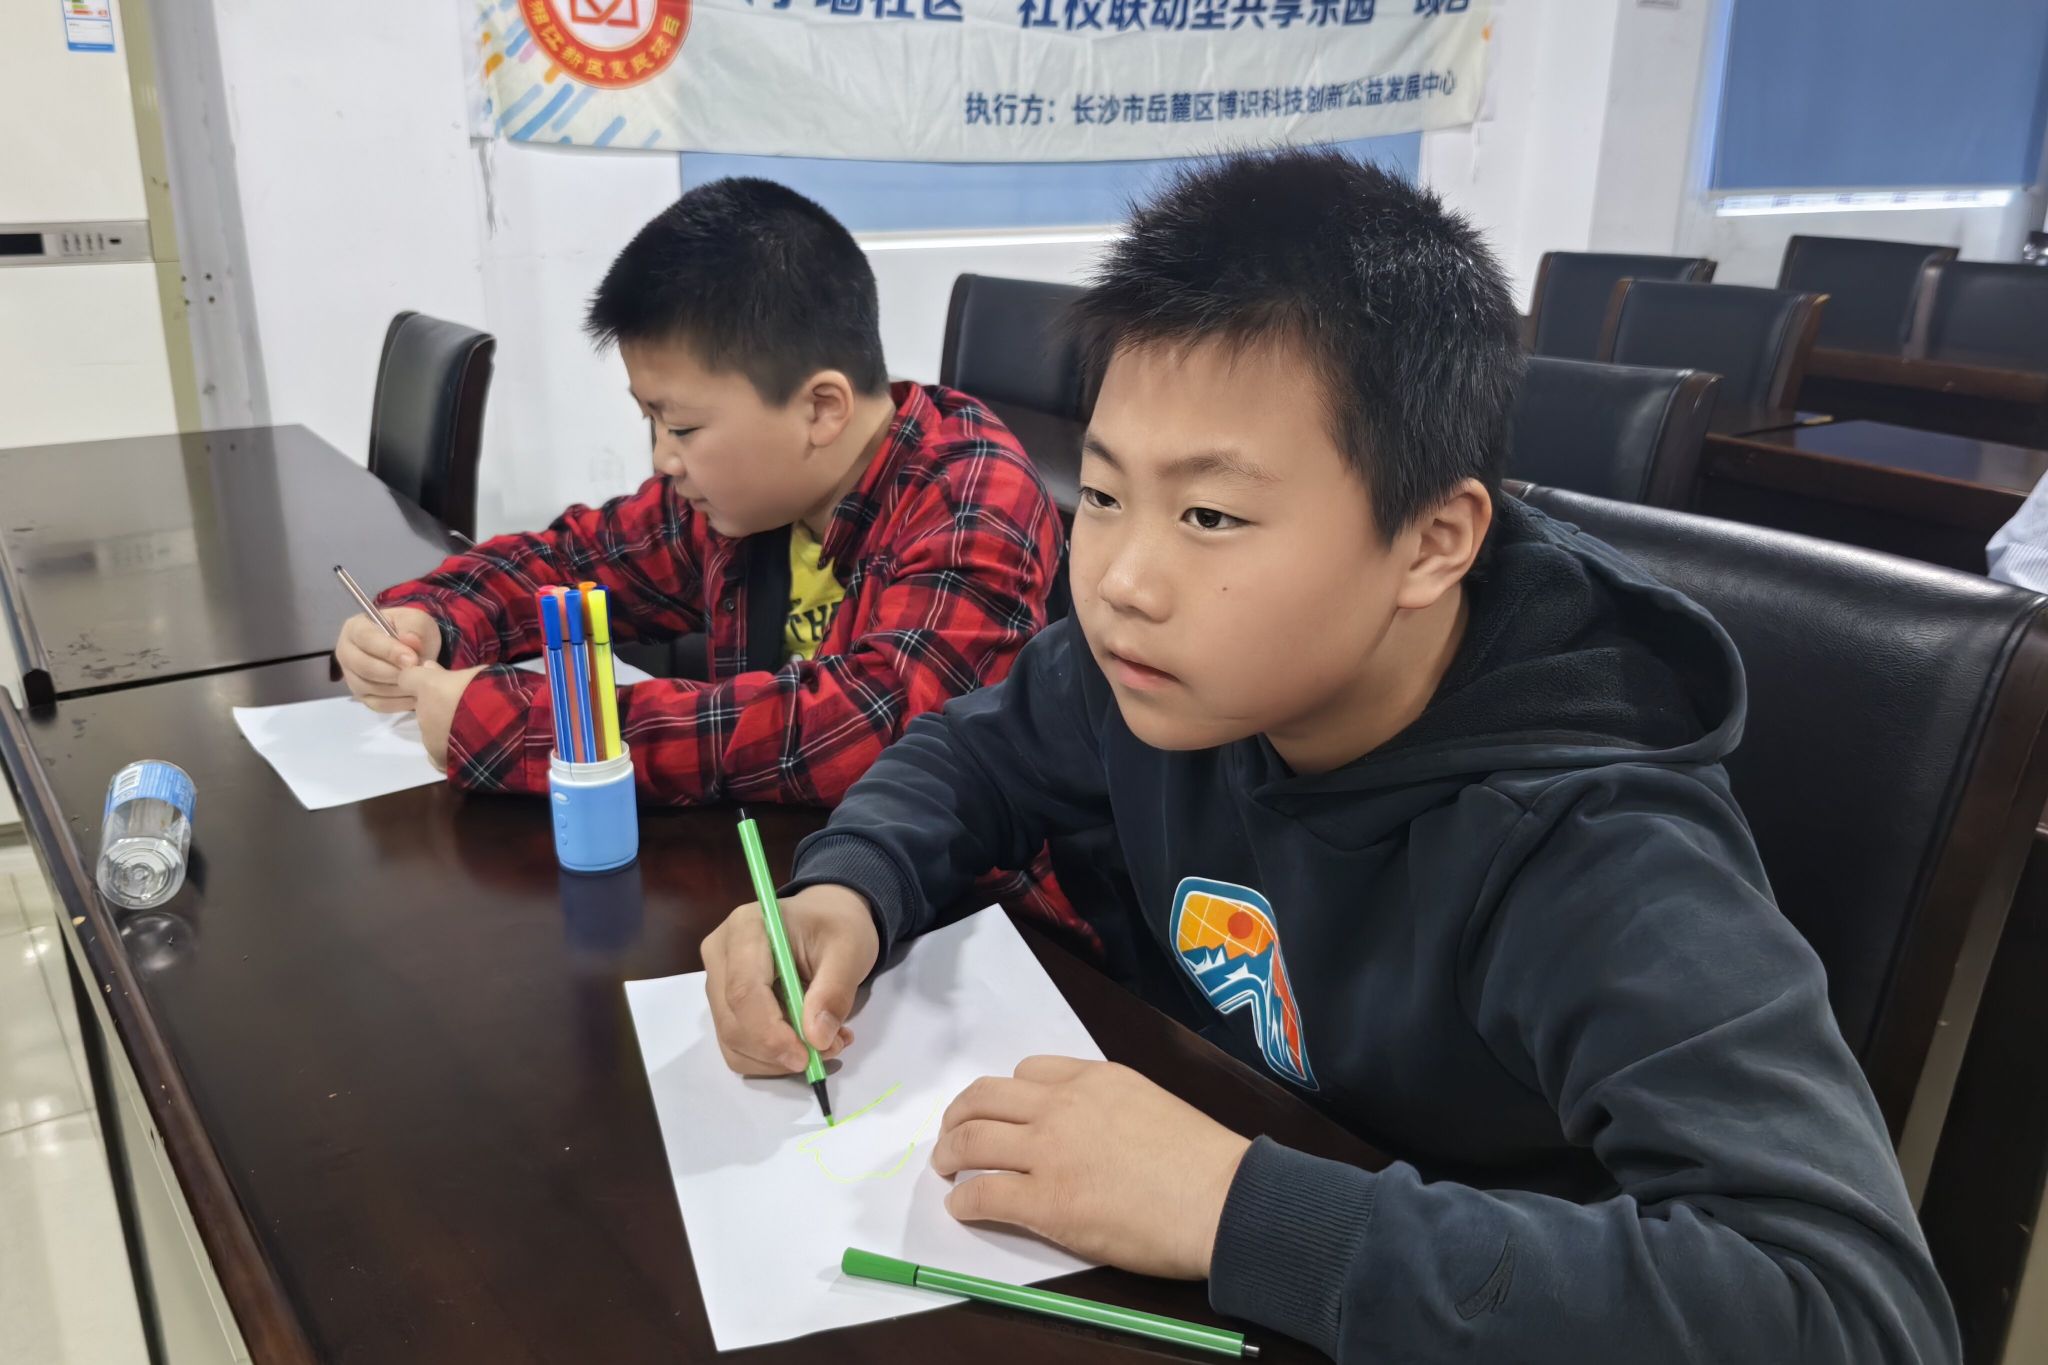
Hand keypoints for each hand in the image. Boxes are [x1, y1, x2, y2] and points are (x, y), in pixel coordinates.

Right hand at [336, 606, 441, 711]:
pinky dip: (397, 702)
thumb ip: (413, 628)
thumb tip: (410, 641)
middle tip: (417, 673)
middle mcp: (347, 653)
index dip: (389, 650)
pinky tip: (414, 695)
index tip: (412, 659)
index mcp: (355, 628)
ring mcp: (352, 676)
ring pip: (369, 687)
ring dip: (396, 687)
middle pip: (363, 666)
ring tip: (418, 682)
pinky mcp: (362, 696)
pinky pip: (376, 703)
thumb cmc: (411, 631)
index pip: (366, 639)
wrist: (415, 651)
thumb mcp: (417, 620)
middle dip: (393, 671)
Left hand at [398, 661, 484, 770]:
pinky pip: (436, 754)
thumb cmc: (495, 693)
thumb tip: (427, 667)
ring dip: (444, 728)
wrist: (509, 728)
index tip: (435, 682)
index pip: (407, 679)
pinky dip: (447, 751)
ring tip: (473, 729)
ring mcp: (429, 738)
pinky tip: (465, 747)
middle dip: (438, 706)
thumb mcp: (477, 673)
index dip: (419, 680)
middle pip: (423, 706)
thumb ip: (448, 672)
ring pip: (430, 729)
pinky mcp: (439, 759)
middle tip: (465, 707)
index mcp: (430, 687)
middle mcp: (423, 712)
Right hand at [702, 883, 877, 1074]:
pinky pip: (738, 1049)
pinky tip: (805, 1041)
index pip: (744, 991)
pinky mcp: (723, 1008)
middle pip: (733, 1022)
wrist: (824, 922)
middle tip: (830, 1049)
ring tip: (826, 1042)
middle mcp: (720, 955)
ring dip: (779, 1060)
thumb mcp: (850, 950)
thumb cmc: (835, 927)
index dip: (771, 1033)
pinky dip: (773, 1059)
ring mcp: (717, 983)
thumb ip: (834, 992)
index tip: (808, 1055)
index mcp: (746, 928)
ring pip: (733, 1043)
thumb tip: (817, 1038)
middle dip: (780, 1050)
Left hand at [932, 1057, 1252, 1279]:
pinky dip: (963, 1200)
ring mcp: (1049, 1152)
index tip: (1000, 1113)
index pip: (1027, 1072)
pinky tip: (962, 1207)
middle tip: (951, 1135)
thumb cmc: (1204, 1164)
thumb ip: (1110, 1107)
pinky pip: (982, 1193)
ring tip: (944, 1166)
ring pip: (971, 1140)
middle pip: (984, 1098)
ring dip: (948, 1152)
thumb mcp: (1152, 1104)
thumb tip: (1086, 1133)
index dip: (1005, 1094)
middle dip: (958, 1116)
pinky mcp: (1044, 1201)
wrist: (1222, 1200)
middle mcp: (1063, 1105)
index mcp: (1095, 1078)